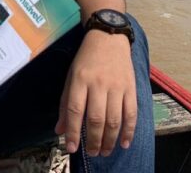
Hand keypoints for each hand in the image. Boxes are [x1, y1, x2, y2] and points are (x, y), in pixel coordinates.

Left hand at [55, 30, 136, 156]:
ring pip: (114, 119)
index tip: (71, 148)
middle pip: (96, 119)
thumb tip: (60, 130)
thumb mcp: (70, 76)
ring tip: (105, 152)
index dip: (73, 132)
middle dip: (93, 141)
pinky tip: (124, 143)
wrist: (109, 36)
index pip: (75, 110)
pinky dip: (129, 131)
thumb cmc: (86, 58)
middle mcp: (98, 83)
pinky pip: (131, 113)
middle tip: (92, 153)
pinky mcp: (130, 87)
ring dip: (109, 140)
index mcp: (80, 79)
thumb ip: (65, 103)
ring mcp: (116, 85)